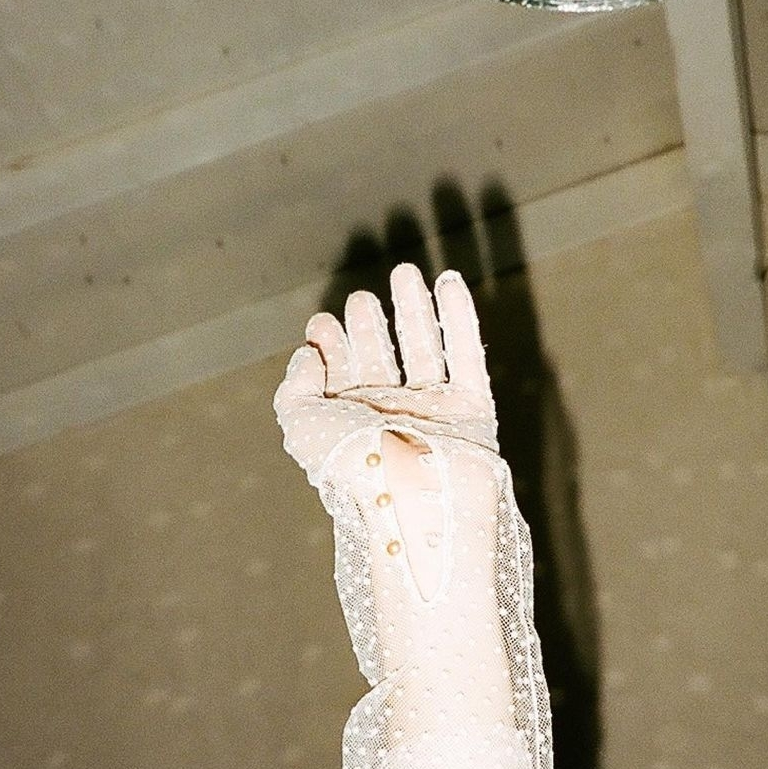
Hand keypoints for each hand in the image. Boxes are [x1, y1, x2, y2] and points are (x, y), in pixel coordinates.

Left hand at [273, 262, 496, 488]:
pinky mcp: (471, 409)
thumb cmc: (355, 466)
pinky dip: (459, 317)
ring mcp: (433, 412)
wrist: (415, 497)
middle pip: (379, 362)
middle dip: (369, 327)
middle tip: (359, 298)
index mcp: (350, 424)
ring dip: (414, 310)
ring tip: (406, 271)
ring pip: (423, 350)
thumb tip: (306, 357)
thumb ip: (296, 388)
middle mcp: (390, 416)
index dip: (329, 347)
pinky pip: (465, 356)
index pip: (339, 378)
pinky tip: (450, 283)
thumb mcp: (304, 425)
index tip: (320, 322)